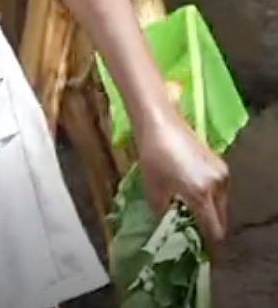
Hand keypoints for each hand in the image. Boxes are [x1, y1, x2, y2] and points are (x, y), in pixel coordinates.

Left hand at [133, 102, 228, 252]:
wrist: (158, 120)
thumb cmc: (153, 154)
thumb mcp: (153, 189)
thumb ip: (163, 213)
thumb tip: (166, 227)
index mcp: (202, 194)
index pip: (214, 231)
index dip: (208, 246)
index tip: (200, 254)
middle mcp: (217, 185)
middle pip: (220, 219)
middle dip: (209, 229)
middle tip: (193, 236)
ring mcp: (221, 172)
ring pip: (221, 204)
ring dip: (210, 212)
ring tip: (191, 216)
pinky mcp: (218, 162)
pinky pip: (218, 189)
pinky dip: (210, 197)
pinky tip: (193, 196)